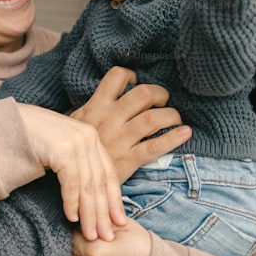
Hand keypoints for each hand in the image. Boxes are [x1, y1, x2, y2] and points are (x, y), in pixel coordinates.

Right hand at [17, 104, 125, 241]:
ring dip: (89, 213)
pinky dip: (72, 202)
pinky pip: (71, 182)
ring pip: (88, 185)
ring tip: (90, 234)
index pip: (109, 173)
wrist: (3, 124)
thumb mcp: (59, 148)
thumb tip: (91, 195)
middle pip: (100, 181)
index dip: (114, 199)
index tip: (119, 222)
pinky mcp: (62, 149)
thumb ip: (76, 163)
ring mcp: (75, 141)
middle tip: (107, 236)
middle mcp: (87, 136)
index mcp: (90, 136)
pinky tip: (72, 218)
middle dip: (104, 212)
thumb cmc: (29, 139)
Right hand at [71, 67, 191, 181]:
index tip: (136, 83)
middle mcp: (110, 118)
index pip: (116, 77)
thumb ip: (90, 109)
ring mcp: (120, 138)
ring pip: (153, 118)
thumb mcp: (75, 123)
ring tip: (175, 118)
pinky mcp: (128, 158)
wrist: (70, 180)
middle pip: (143, 94)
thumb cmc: (74, 150)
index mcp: (96, 106)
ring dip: (171, 114)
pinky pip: (155, 145)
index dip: (131, 75)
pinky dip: (174, 137)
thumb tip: (104, 98)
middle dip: (160, 93)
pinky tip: (185, 133)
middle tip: (163, 101)